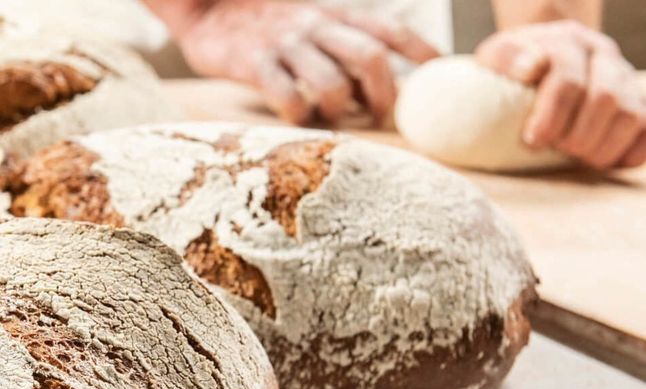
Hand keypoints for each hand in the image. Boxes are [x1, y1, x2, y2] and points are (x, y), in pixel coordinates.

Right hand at [177, 1, 438, 125]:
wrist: (204, 5)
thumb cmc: (264, 21)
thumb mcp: (311, 19)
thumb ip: (343, 45)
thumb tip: (379, 88)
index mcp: (335, 12)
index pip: (391, 29)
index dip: (421, 54)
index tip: (441, 76)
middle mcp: (315, 25)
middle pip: (370, 58)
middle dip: (386, 94)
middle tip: (385, 117)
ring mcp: (285, 44)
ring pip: (332, 83)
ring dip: (342, 110)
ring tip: (335, 119)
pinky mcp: (253, 63)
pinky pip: (287, 96)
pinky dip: (299, 115)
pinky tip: (298, 118)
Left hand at [476, 20, 645, 168]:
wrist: (541, 61)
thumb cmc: (515, 69)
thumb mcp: (498, 57)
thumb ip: (507, 59)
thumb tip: (531, 68)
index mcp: (568, 41)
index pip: (569, 78)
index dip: (552, 116)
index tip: (534, 141)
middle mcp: (604, 56)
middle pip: (607, 98)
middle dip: (579, 135)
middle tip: (559, 150)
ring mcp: (628, 80)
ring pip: (634, 115)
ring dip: (603, 147)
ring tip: (578, 158)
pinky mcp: (644, 105)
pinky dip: (633, 154)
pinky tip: (605, 162)